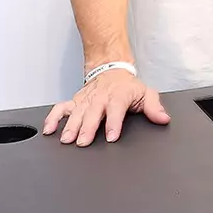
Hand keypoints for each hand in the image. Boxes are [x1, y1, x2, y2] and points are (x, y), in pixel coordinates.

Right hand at [42, 68, 169, 145]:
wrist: (111, 70)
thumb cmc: (128, 87)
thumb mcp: (146, 94)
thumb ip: (154, 108)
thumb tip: (164, 119)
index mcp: (119, 96)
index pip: (116, 110)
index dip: (114, 123)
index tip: (112, 136)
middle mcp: (101, 98)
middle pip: (93, 113)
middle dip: (88, 128)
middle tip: (83, 142)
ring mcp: (86, 100)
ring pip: (77, 113)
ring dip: (71, 126)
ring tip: (66, 139)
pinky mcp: (75, 101)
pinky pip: (61, 108)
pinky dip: (53, 118)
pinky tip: (49, 130)